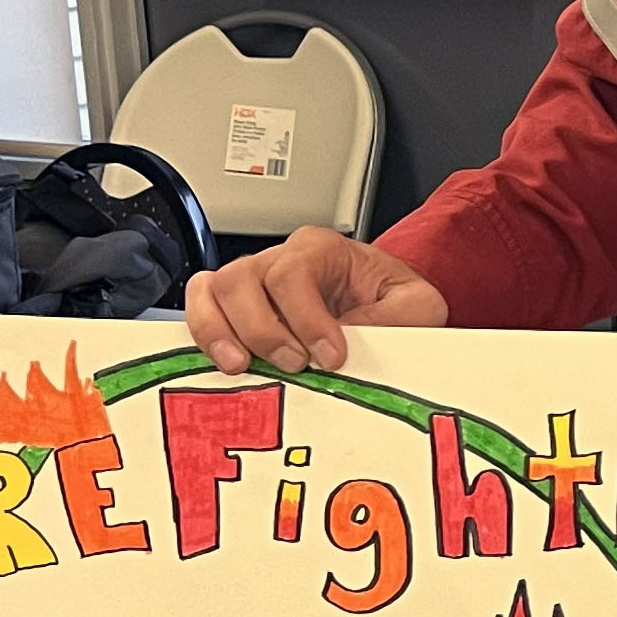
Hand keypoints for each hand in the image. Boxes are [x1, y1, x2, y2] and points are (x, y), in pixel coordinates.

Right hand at [187, 227, 450, 374]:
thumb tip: (358, 340)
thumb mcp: (417, 305)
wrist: (380, 306)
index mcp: (323, 249)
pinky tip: (224, 360)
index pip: (295, 272)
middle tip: (293, 364)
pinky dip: (202, 332)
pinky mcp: (232, 306)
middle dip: (265, 329)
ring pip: (214, 290)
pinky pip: (199, 305)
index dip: (306, 317)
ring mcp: (251, 280)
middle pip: (244, 278)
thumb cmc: (390, 300)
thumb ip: (397, 318)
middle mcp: (280, 259)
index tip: (330, 355)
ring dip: (223, 332)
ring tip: (245, 366)